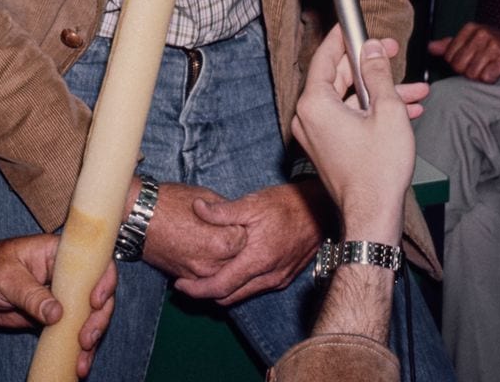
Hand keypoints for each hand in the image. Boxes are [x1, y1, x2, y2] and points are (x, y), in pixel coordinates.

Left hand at [0, 233, 115, 375]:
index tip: (94, 302)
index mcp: (58, 253)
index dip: (102, 280)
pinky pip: (71, 332)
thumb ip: (31, 294)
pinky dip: (76, 349)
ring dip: (90, 338)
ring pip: (87, 316)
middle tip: (86, 339)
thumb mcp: (7, 277)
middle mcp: (65, 273)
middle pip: (96, 293)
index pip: (93, 261)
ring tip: (82, 361)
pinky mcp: (52, 317)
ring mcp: (61, 296)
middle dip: (97, 318)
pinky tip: (77, 364)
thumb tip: (57, 314)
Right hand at [142, 182, 245, 280]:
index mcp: (222, 241)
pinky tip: (205, 255)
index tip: (236, 221)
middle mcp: (213, 262)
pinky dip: (208, 271)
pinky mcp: (184, 278)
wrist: (139, 215)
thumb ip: (225, 211)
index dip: (241, 228)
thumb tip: (236, 217)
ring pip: (222, 273)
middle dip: (235, 247)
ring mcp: (198, 274)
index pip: (245, 240)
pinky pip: (205, 280)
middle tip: (227, 232)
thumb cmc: (170, 201)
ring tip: (216, 243)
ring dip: (223, 261)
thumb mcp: (205, 196)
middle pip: (237, 260)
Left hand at [175, 181, 324, 304]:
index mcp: (257, 260)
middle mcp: (268, 277)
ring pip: (242, 295)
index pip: (221, 286)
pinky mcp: (283, 277)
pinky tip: (228, 271)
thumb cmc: (285, 205)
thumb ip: (223, 211)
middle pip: (230, 297)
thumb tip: (197, 208)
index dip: (197, 289)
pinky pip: (255, 289)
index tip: (179, 285)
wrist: (320, 210)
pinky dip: (238, 285)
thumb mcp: (252, 203)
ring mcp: (278, 279)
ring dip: (222, 290)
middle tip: (186, 283)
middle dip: (205, 293)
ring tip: (202, 277)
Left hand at [291, 27, 425, 243]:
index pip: (325, 57)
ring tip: (415, 91)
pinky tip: (405, 111)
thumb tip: (372, 49)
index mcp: (314, 103)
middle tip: (392, 52)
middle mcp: (308, 117)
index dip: (342, 39)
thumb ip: (378, 74)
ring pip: (350, 100)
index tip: (352, 24)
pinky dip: (373, 113)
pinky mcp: (328, 147)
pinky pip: (349, 119)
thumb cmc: (378, 169)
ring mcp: (316, 134)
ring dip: (381, 94)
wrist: (373, 216)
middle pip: (338, 78)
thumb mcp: (387, 112)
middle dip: (370, 66)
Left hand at [429, 23, 499, 82]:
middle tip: (480, 66)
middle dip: (468, 71)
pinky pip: (487, 77)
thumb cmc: (495, 46)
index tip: (470, 61)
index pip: (449, 56)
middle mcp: (482, 34)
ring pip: (472, 73)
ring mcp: (494, 45)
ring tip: (489, 68)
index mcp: (470, 29)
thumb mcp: (472, 41)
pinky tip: (497, 72)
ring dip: (480, 76)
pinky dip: (491, 79)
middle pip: (459, 65)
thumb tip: (430, 47)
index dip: (458, 64)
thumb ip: (450, 45)